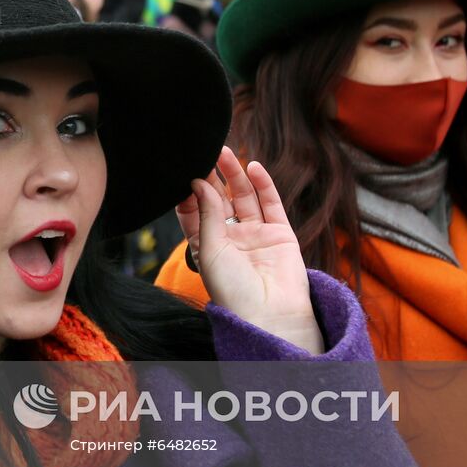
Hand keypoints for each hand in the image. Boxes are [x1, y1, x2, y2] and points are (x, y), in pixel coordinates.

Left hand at [175, 147, 322, 353]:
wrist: (270, 314)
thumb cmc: (233, 290)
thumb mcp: (209, 249)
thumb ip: (207, 213)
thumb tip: (200, 182)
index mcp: (207, 247)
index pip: (195, 212)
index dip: (190, 193)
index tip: (186, 172)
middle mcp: (231, 239)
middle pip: (219, 200)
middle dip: (211, 177)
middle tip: (204, 153)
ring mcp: (256, 235)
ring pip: (244, 197)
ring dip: (234, 174)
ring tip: (225, 152)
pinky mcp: (280, 233)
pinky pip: (270, 203)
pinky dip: (263, 184)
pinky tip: (252, 166)